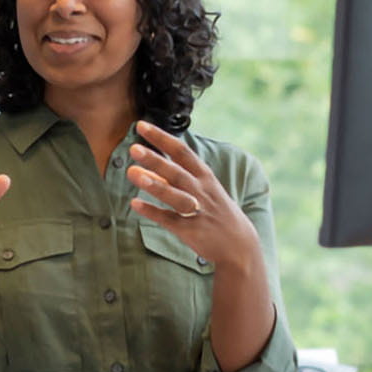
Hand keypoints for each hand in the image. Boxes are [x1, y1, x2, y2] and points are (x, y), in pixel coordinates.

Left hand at [125, 122, 258, 267]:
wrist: (240, 246)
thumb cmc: (217, 212)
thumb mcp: (203, 190)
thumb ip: (175, 179)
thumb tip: (148, 169)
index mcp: (205, 176)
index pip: (182, 152)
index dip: (162, 138)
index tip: (142, 125)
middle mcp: (201, 191)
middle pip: (176, 172)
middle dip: (155, 160)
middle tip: (133, 148)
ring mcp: (197, 211)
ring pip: (173, 195)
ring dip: (154, 184)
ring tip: (132, 172)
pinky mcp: (190, 230)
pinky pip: (169, 219)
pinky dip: (152, 212)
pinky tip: (135, 204)